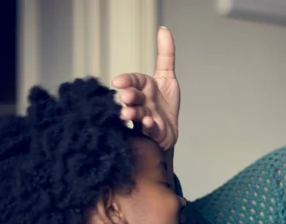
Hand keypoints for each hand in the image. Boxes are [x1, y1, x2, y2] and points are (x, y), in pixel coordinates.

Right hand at [111, 27, 179, 150]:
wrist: (167, 131)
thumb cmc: (163, 104)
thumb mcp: (167, 77)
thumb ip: (166, 55)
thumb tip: (164, 29)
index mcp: (144, 88)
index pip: (134, 81)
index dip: (127, 80)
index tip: (117, 81)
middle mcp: (142, 102)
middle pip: (134, 98)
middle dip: (130, 97)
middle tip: (126, 97)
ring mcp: (146, 118)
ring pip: (137, 114)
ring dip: (133, 113)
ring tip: (128, 114)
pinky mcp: (153, 132)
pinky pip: (150, 129)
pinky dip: (149, 126)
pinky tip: (148, 122)